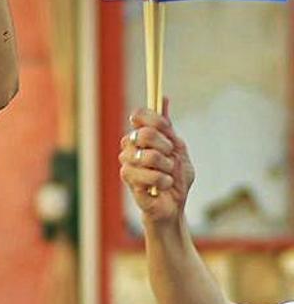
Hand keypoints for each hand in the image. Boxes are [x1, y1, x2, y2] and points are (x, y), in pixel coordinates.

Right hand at [119, 97, 194, 227]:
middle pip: (145, 133)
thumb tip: (163, 98)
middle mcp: (128, 147)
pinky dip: (165, 181)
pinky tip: (164, 186)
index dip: (156, 121)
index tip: (168, 131)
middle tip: (170, 158)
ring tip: (168, 176)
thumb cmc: (174, 178)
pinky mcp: (129, 181)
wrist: (174, 205)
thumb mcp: (177, 148)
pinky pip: (150, 175)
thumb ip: (167, 126)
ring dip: (167, 167)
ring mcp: (127, 164)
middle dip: (166, 147)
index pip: (139, 115)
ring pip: (149, 156)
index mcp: (138, 136)